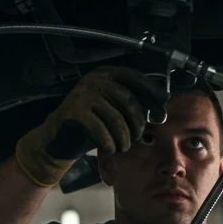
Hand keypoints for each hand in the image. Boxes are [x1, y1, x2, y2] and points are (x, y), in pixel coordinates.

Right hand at [14, 67, 167, 187]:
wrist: (59, 138)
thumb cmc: (93, 125)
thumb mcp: (114, 110)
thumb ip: (134, 107)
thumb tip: (161, 112)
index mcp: (106, 74)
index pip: (135, 78)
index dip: (152, 91)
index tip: (162, 106)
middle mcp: (95, 80)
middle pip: (129, 101)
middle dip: (137, 124)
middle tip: (136, 138)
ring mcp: (83, 94)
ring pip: (116, 119)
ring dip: (124, 138)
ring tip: (122, 146)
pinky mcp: (74, 112)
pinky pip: (101, 130)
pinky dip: (109, 144)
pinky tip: (110, 149)